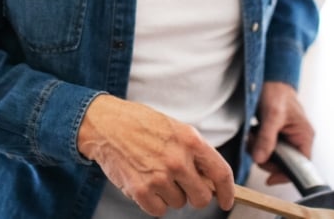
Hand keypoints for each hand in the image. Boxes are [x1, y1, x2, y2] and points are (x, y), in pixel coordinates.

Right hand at [77, 94, 234, 215]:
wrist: (105, 125)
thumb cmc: (140, 124)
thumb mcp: (174, 128)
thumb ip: (194, 151)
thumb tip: (210, 179)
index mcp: (190, 140)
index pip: (221, 173)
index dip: (228, 192)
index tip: (227, 201)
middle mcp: (177, 160)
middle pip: (201, 198)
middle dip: (194, 195)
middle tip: (181, 184)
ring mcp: (159, 177)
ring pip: (178, 204)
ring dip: (169, 195)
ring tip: (154, 173)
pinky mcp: (141, 190)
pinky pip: (158, 210)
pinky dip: (153, 202)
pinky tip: (144, 183)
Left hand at [247, 81, 313, 185]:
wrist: (270, 77)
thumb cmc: (277, 92)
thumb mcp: (272, 115)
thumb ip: (267, 138)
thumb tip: (260, 159)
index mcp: (304, 136)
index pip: (300, 166)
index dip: (285, 174)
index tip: (269, 178)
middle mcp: (298, 139)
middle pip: (284, 163)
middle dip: (267, 159)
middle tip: (253, 148)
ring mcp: (287, 137)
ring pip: (274, 156)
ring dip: (260, 150)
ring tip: (252, 137)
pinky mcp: (277, 133)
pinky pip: (268, 147)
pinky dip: (257, 144)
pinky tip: (252, 134)